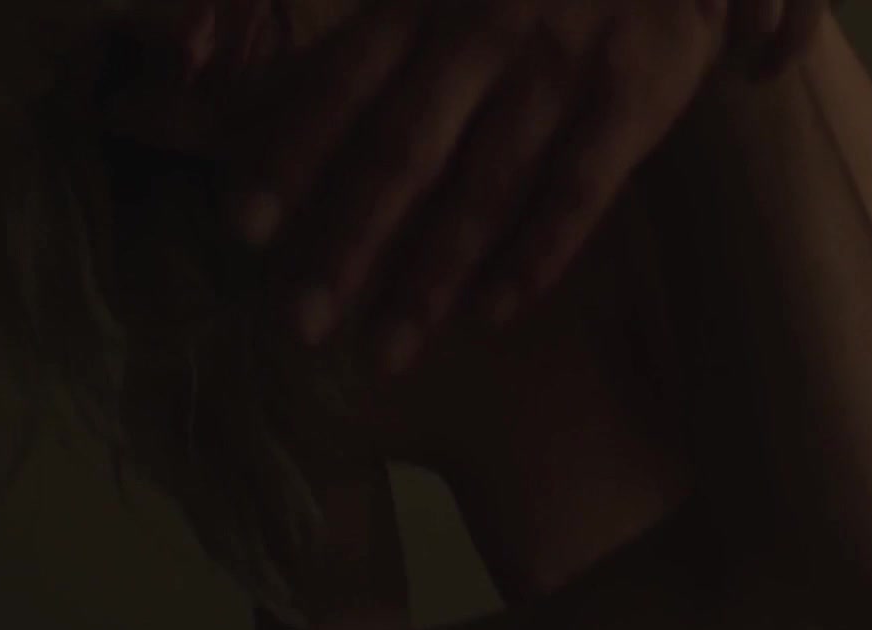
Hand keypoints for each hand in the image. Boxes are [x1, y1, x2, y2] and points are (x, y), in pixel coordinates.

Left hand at [210, 0, 824, 373]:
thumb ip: (358, 61)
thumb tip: (238, 127)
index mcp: (420, 5)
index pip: (341, 84)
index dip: (291, 154)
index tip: (243, 229)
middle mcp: (481, 32)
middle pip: (404, 149)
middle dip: (348, 242)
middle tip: (301, 324)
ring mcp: (559, 64)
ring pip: (486, 184)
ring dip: (432, 276)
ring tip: (386, 353)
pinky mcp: (633, 93)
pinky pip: (579, 188)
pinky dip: (536, 254)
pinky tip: (494, 315)